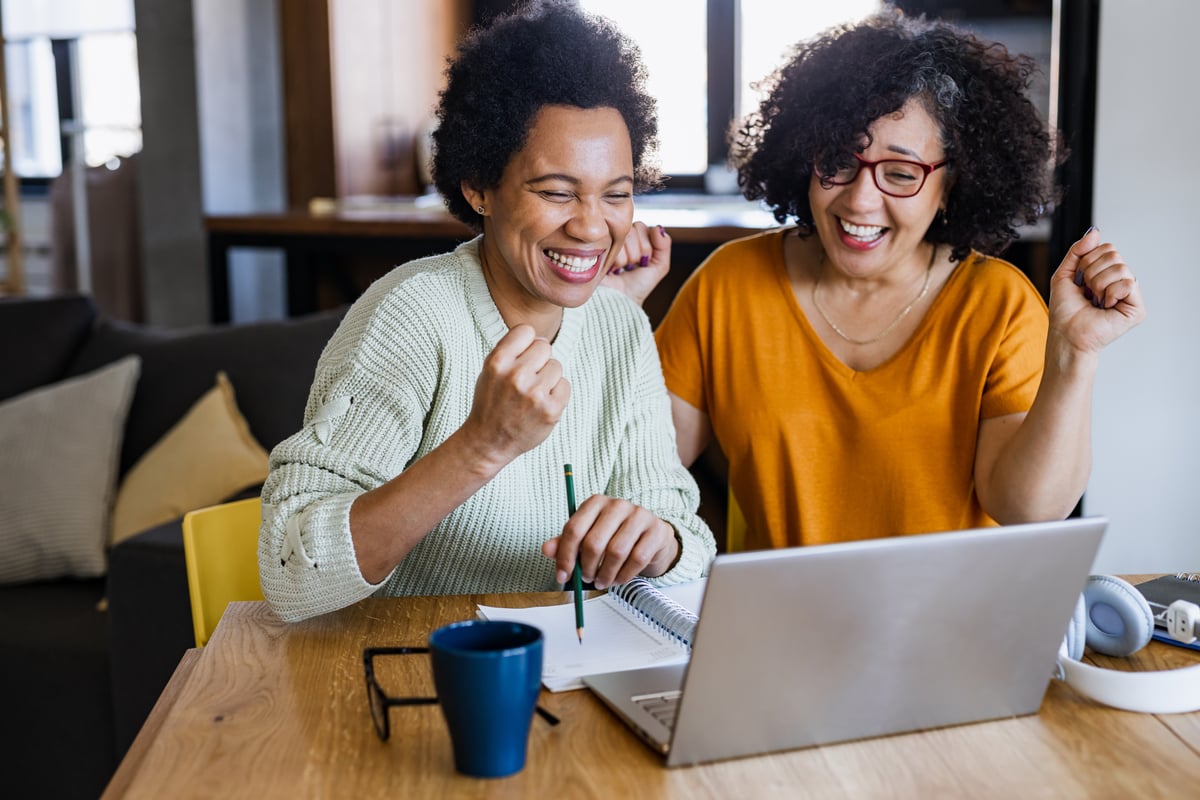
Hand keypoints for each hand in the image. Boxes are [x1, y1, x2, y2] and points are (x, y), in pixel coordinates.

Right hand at [462, 324, 569, 469]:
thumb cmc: (491, 402)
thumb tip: (541, 339)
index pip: (526, 330)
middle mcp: (516, 375)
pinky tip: (541, 404)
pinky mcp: (551, 410)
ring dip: (548, 378)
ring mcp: (534, 394)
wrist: (489, 442)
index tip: (520, 358)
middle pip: (544, 346)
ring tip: (531, 394)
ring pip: (556, 366)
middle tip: (526, 380)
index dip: (525, 343)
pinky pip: (565, 385)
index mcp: (497, 362)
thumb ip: (512, 350)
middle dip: (538, 361)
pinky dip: (557, 393)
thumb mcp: (490, 370)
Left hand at [542, 494, 679, 589]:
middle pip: (594, 542)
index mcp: (596, 503)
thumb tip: (547, 549)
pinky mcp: (656, 531)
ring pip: (616, 552)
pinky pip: (637, 559)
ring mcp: (639, 516)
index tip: (562, 576)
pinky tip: (618, 579)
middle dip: (586, 568)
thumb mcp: (588, 536)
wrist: (651, 536)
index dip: (565, 556)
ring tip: (602, 581)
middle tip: (586, 579)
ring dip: (605, 574)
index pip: (574, 529)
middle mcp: (617, 505)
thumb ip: (566, 542)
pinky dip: (624, 575)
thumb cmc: (615, 536)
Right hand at [602, 221, 670, 306]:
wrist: (620, 301)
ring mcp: (606, 241)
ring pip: (623, 238)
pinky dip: (615, 261)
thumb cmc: (636, 287)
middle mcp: (619, 236)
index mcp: (634, 237)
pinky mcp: (595, 247)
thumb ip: (664, 245)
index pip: (642, 228)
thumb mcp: (659, 267)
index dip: (645, 247)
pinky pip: (612, 246)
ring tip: (620, 269)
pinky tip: (612, 268)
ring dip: (625, 259)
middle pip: (633, 231)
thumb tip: (658, 228)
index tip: (642, 261)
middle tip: (630, 266)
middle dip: (636, 253)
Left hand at [1048, 227, 1145, 354]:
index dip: (1087, 260)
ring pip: (1121, 268)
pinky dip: (1110, 293)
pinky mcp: (1137, 308)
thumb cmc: (1064, 310)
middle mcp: (1121, 282)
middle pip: (1114, 254)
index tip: (1080, 280)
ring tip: (1095, 300)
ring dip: (1098, 284)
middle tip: (1087, 291)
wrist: (1066, 334)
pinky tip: (1105, 306)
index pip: (1107, 248)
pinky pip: (1128, 283)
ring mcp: (1131, 295)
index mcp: (1107, 273)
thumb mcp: (1064, 274)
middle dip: (1092, 272)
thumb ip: (1078, 251)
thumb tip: (1095, 231)